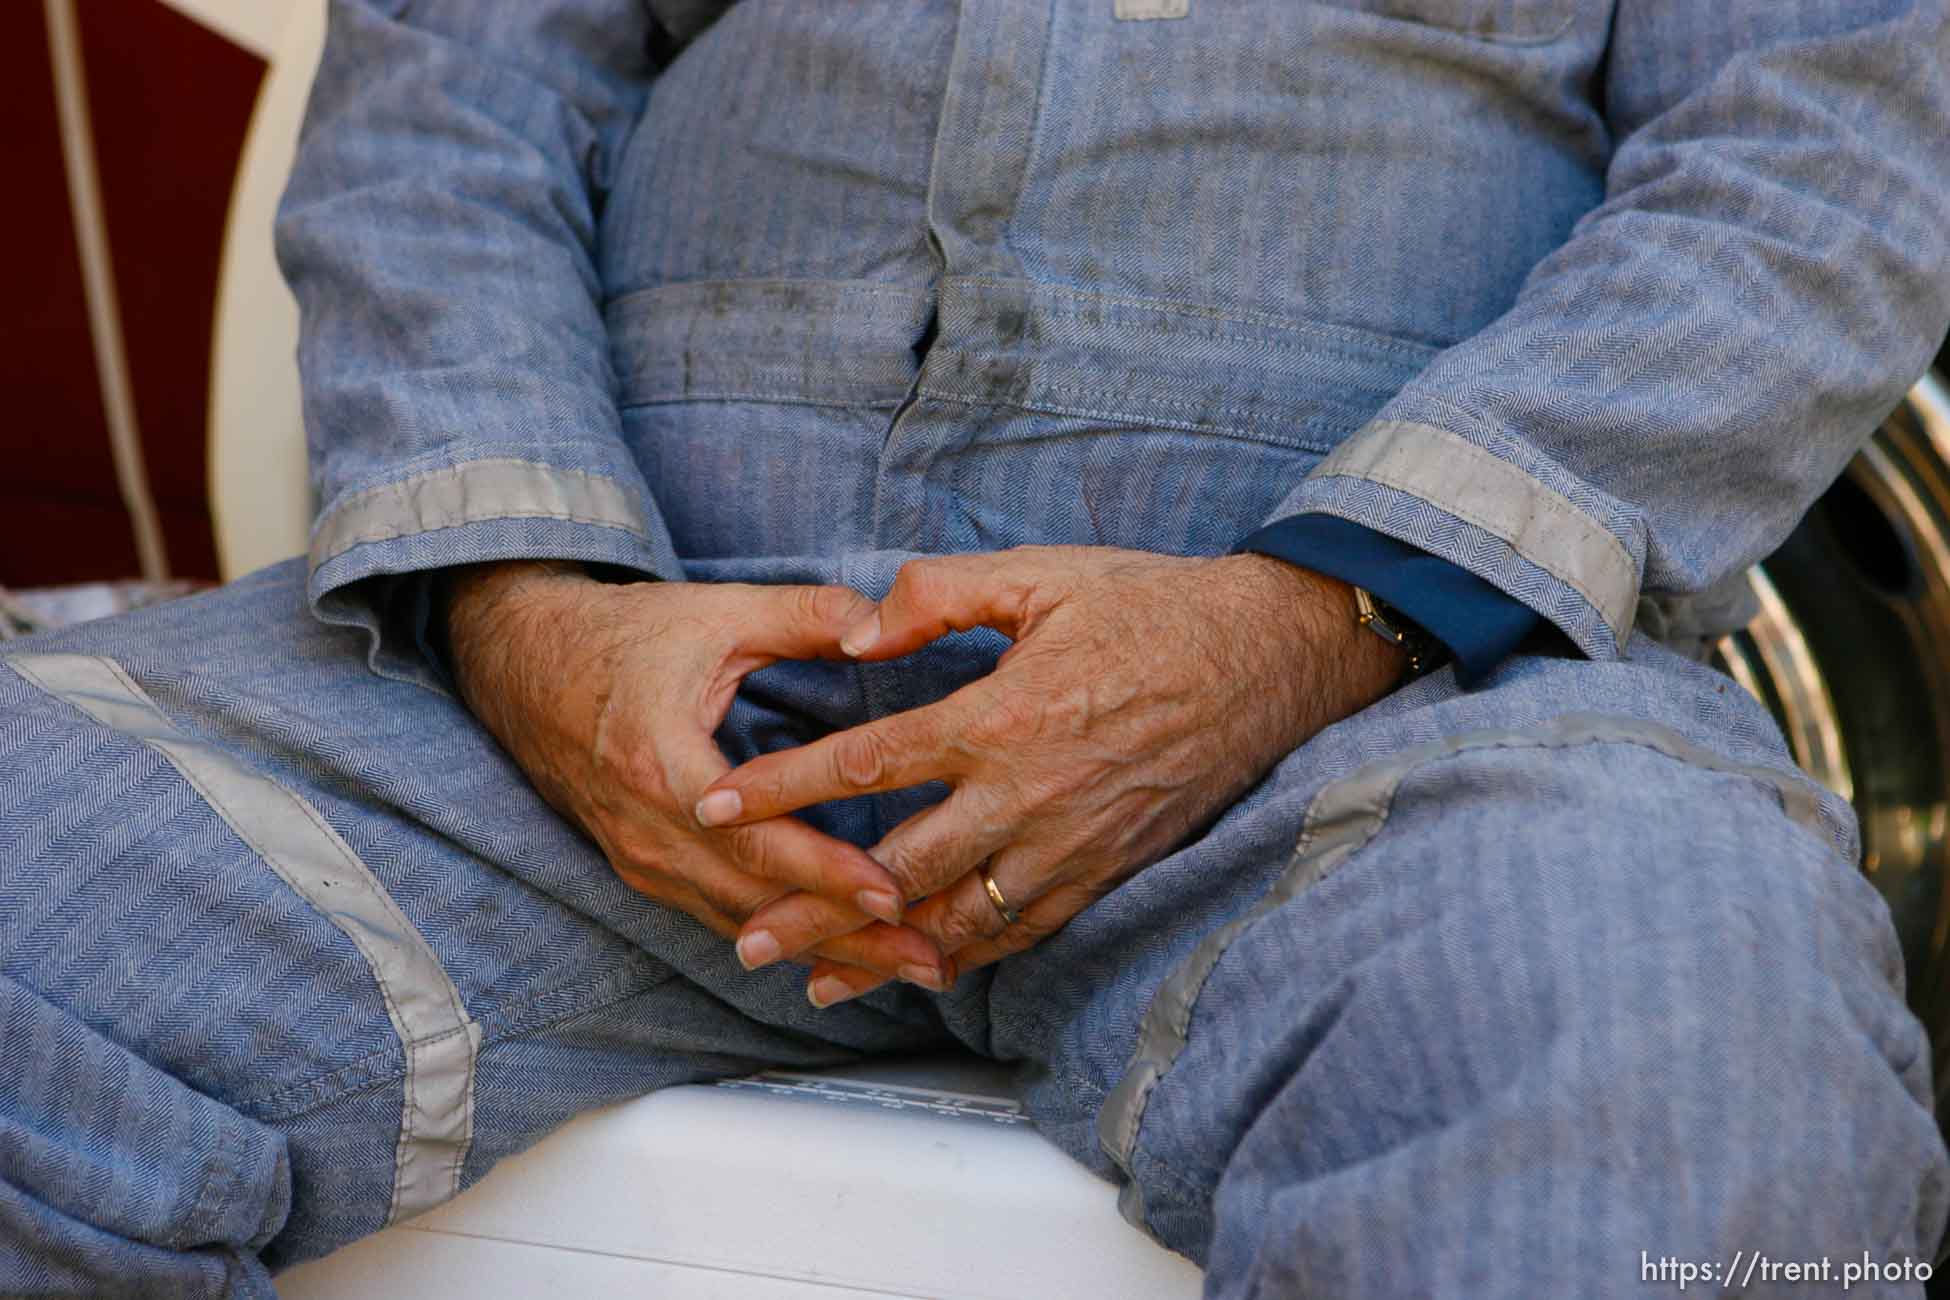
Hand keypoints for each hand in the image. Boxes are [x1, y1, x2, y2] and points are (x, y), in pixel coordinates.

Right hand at [441, 560, 951, 987]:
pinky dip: (786, 939)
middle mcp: (647, 831)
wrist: (523, 666)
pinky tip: (844, 953)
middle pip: (758, 904)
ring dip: (827, 950)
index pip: (754, 841)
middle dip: (849, 937)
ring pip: (744, 924)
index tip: (896, 895)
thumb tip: (885, 625)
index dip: (826, 873)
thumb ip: (806, 615)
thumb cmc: (625, 637)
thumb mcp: (716, 612)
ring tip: (909, 969)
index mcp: (662, 767)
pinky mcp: (645, 870)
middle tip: (934, 961)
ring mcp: (641, 860)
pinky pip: (722, 918)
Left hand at [692, 545, 1407, 1004]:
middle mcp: (1026, 795)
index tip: (713, 807)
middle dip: (810, 908)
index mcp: (999, 715)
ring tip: (811, 979)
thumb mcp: (1039, 575)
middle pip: (894, 871)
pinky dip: (962, 957)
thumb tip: (854, 636)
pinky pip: (1022, 932)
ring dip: (877, 955)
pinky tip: (918, 972)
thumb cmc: (1149, 605)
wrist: (1265, 659)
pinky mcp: (1105, 870)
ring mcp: (1068, 844)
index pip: (864, 764)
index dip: (781, 789)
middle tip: (742, 938)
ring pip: (955, 921)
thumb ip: (936, 597)